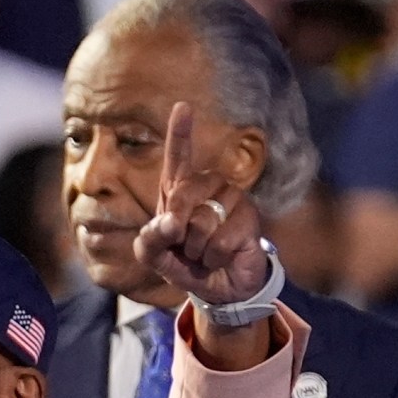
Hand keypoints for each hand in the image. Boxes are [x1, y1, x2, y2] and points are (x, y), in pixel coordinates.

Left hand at [134, 102, 269, 306]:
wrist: (220, 290)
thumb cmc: (187, 265)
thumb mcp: (157, 258)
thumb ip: (148, 243)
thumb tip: (169, 224)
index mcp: (181, 191)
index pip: (179, 158)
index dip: (181, 133)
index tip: (183, 107)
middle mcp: (209, 188)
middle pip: (182, 194)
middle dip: (175, 227)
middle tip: (183, 246)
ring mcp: (232, 200)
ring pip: (202, 221)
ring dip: (197, 248)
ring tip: (205, 253)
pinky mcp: (249, 219)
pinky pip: (219, 240)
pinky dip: (213, 258)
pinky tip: (220, 258)